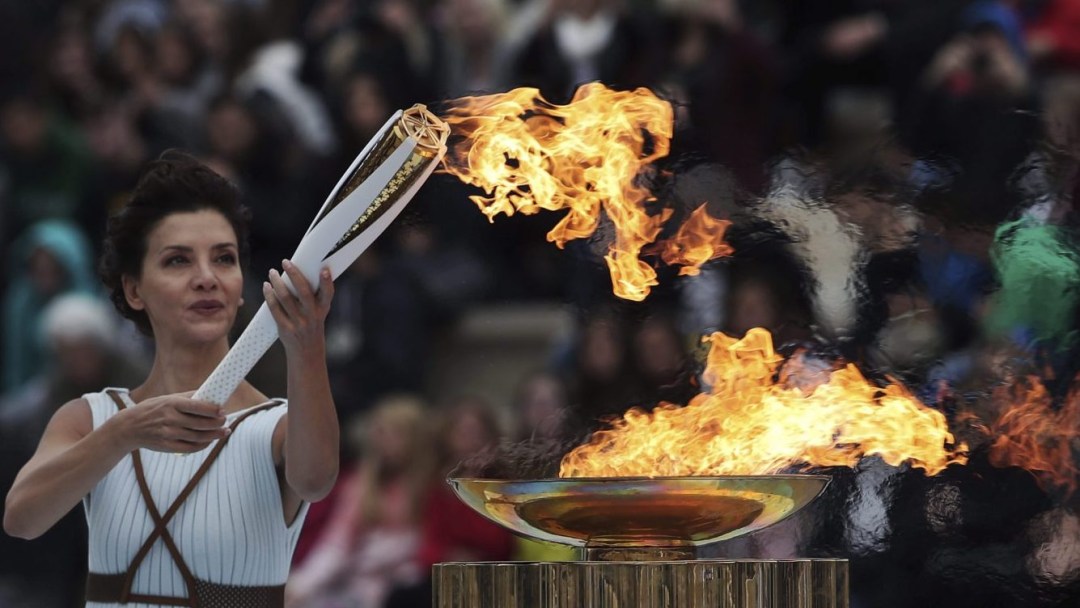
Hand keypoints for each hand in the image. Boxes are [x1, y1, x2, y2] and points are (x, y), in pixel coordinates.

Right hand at [113, 393, 228, 452]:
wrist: (129, 427)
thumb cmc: (152, 409)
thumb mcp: (166, 399)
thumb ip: (187, 397)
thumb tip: (209, 394)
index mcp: (171, 404)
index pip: (197, 406)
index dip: (213, 410)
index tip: (223, 410)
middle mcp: (170, 419)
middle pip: (200, 423)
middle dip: (217, 423)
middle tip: (226, 421)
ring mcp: (168, 434)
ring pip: (197, 436)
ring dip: (214, 435)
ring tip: (224, 431)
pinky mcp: (166, 446)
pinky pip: (190, 448)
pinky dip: (203, 445)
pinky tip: (210, 441)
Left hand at [264, 260, 333, 354]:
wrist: (306, 352)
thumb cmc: (312, 325)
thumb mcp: (319, 312)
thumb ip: (313, 296)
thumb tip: (297, 273)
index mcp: (322, 310)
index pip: (328, 294)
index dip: (327, 282)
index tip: (324, 270)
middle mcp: (312, 316)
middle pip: (303, 292)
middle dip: (294, 274)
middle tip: (285, 262)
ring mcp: (298, 323)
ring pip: (285, 298)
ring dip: (277, 282)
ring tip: (272, 272)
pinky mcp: (285, 328)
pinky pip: (274, 309)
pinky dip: (269, 295)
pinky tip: (267, 287)